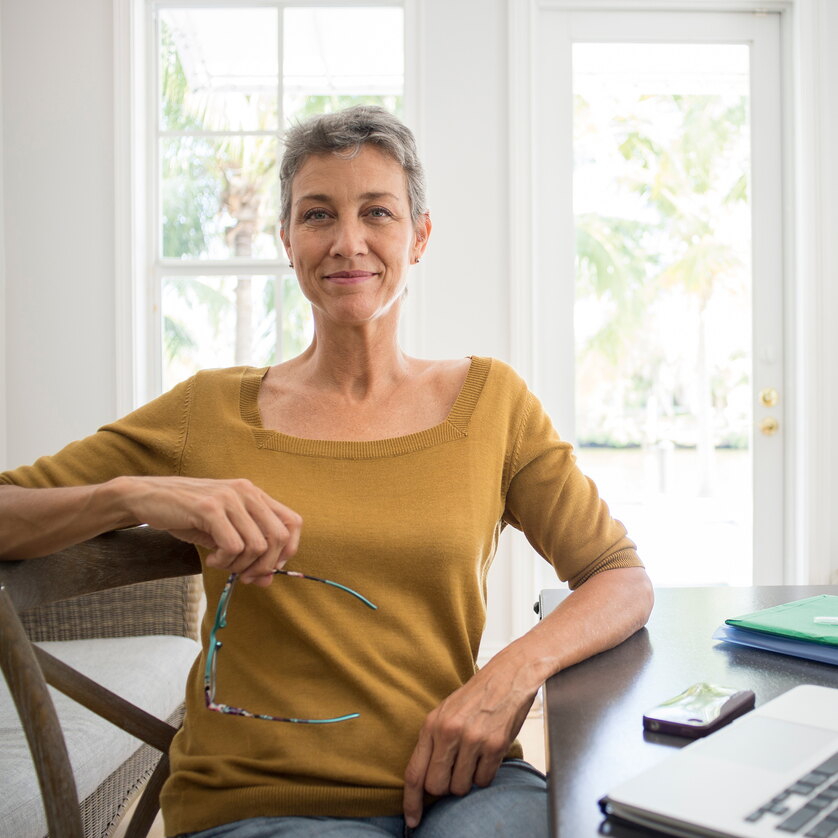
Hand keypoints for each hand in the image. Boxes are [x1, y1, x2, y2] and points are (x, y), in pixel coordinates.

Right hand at [114, 475, 301, 585]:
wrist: (147, 497)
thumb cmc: (187, 515)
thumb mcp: (223, 533)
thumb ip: (247, 553)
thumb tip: (268, 581)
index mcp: (255, 494)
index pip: (294, 522)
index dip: (287, 550)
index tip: (268, 567)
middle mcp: (247, 492)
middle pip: (279, 538)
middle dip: (264, 565)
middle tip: (242, 575)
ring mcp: (229, 498)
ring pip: (256, 545)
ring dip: (240, 565)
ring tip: (222, 563)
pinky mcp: (210, 508)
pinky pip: (233, 545)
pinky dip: (224, 561)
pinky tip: (212, 559)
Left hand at [402, 661, 535, 827]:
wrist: (509, 675)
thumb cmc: (475, 697)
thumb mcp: (445, 713)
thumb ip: (433, 743)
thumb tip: (424, 782)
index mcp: (431, 724)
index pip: (414, 773)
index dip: (411, 802)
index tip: (413, 820)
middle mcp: (449, 732)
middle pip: (437, 787)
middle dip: (445, 788)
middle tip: (455, 772)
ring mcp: (472, 739)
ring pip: (460, 788)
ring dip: (466, 781)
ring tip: (473, 757)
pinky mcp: (495, 745)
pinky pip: (483, 781)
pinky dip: (484, 775)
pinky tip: (487, 755)